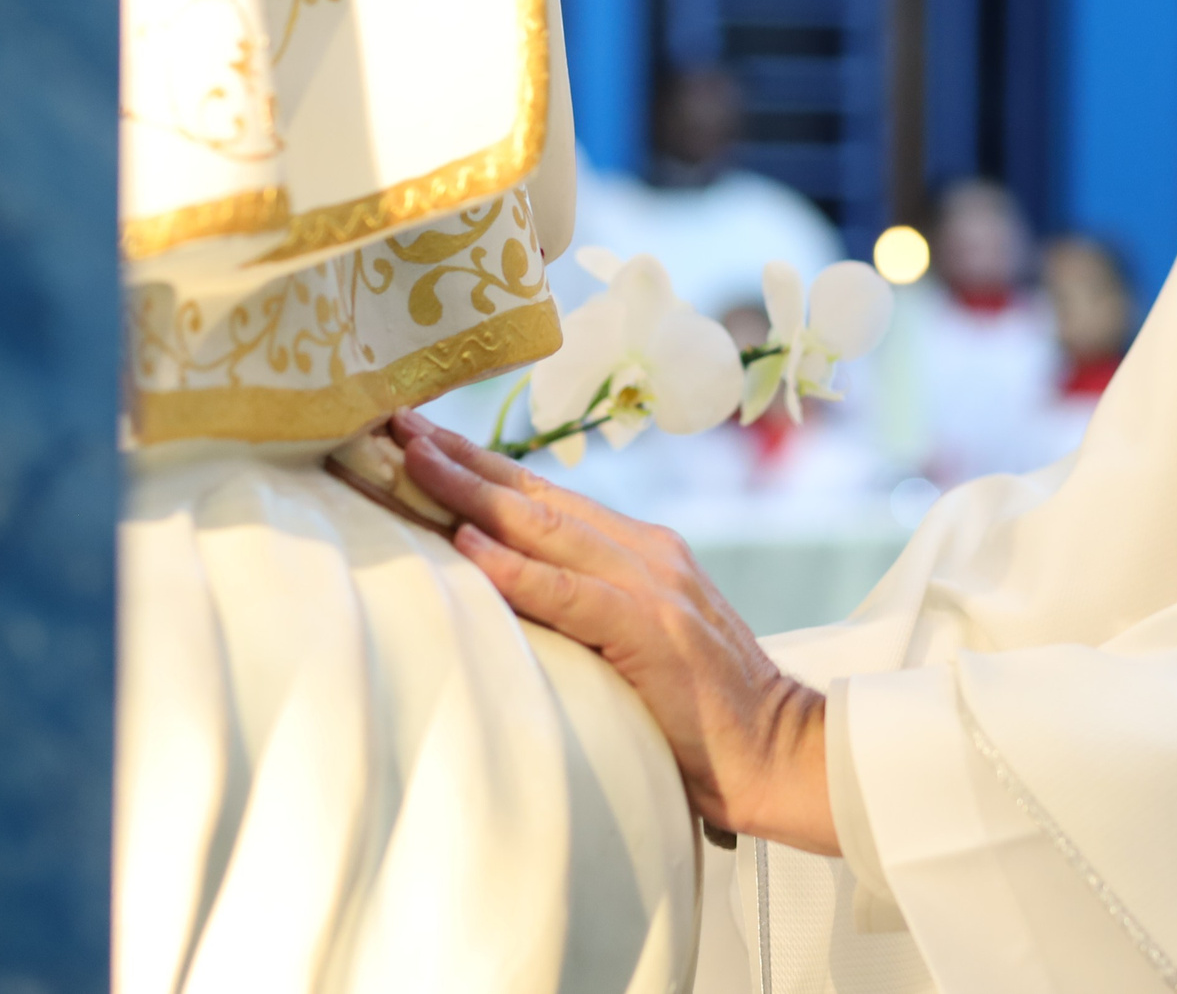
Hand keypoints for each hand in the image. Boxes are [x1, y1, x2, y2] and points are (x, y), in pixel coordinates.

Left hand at [392, 412, 838, 855]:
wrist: (781, 752)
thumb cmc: (703, 715)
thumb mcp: (640, 642)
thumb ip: (587, 610)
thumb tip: (504, 599)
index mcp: (644, 552)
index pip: (548, 500)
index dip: (481, 467)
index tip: (418, 437)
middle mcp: (649, 554)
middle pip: (539, 498)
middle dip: (463, 460)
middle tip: (395, 423)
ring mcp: (656, 588)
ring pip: (548, 529)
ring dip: (473, 492)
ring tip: (413, 462)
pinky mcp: (655, 633)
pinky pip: (571, 594)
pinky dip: (517, 569)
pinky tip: (470, 546)